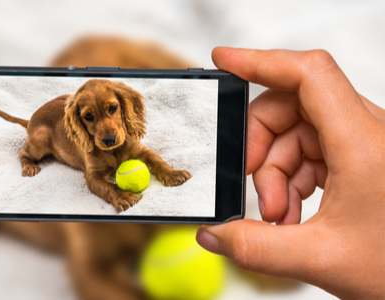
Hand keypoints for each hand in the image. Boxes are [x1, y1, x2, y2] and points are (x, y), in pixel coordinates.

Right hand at [196, 48, 384, 298]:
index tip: (224, 61)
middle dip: (259, 143)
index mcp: (363, 144)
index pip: (309, 75)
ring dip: (274, 169)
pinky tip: (292, 211)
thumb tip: (213, 234)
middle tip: (247, 183)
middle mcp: (367, 132)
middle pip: (292, 104)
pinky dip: (292, 176)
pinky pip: (310, 149)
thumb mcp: (321, 260)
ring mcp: (364, 142)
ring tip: (278, 214)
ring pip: (297, 130)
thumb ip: (255, 248)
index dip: (262, 61)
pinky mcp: (361, 156)